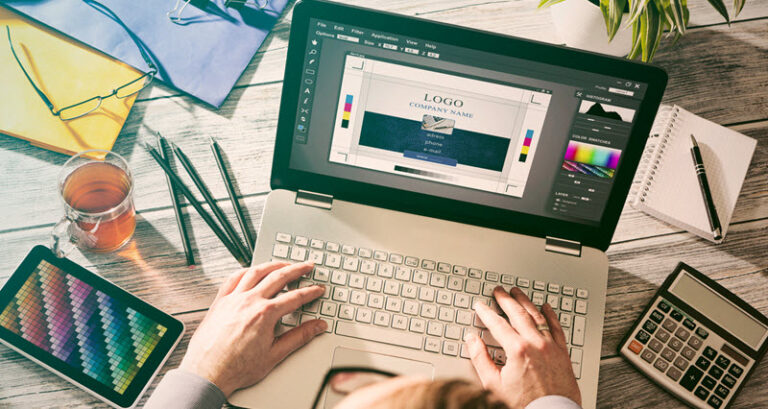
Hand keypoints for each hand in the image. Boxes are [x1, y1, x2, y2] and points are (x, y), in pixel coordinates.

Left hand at [180, 261, 325, 395]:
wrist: (207, 373)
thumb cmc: (236, 368)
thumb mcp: (274, 355)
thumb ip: (299, 337)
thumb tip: (316, 327)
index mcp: (265, 314)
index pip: (295, 297)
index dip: (310, 292)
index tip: (317, 289)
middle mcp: (249, 301)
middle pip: (278, 277)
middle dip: (297, 269)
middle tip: (307, 266)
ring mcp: (233, 299)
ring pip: (256, 272)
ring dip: (273, 265)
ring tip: (284, 264)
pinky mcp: (220, 301)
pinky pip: (234, 278)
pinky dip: (246, 270)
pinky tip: (252, 271)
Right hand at [465, 287, 580, 408]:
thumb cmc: (524, 404)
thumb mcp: (494, 384)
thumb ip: (481, 359)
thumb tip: (472, 341)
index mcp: (517, 350)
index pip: (498, 324)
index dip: (486, 313)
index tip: (481, 306)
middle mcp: (536, 344)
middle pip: (518, 314)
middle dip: (506, 300)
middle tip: (499, 291)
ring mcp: (551, 347)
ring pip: (537, 316)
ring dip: (526, 302)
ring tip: (518, 293)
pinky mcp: (562, 352)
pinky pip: (556, 328)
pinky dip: (550, 315)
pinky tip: (546, 307)